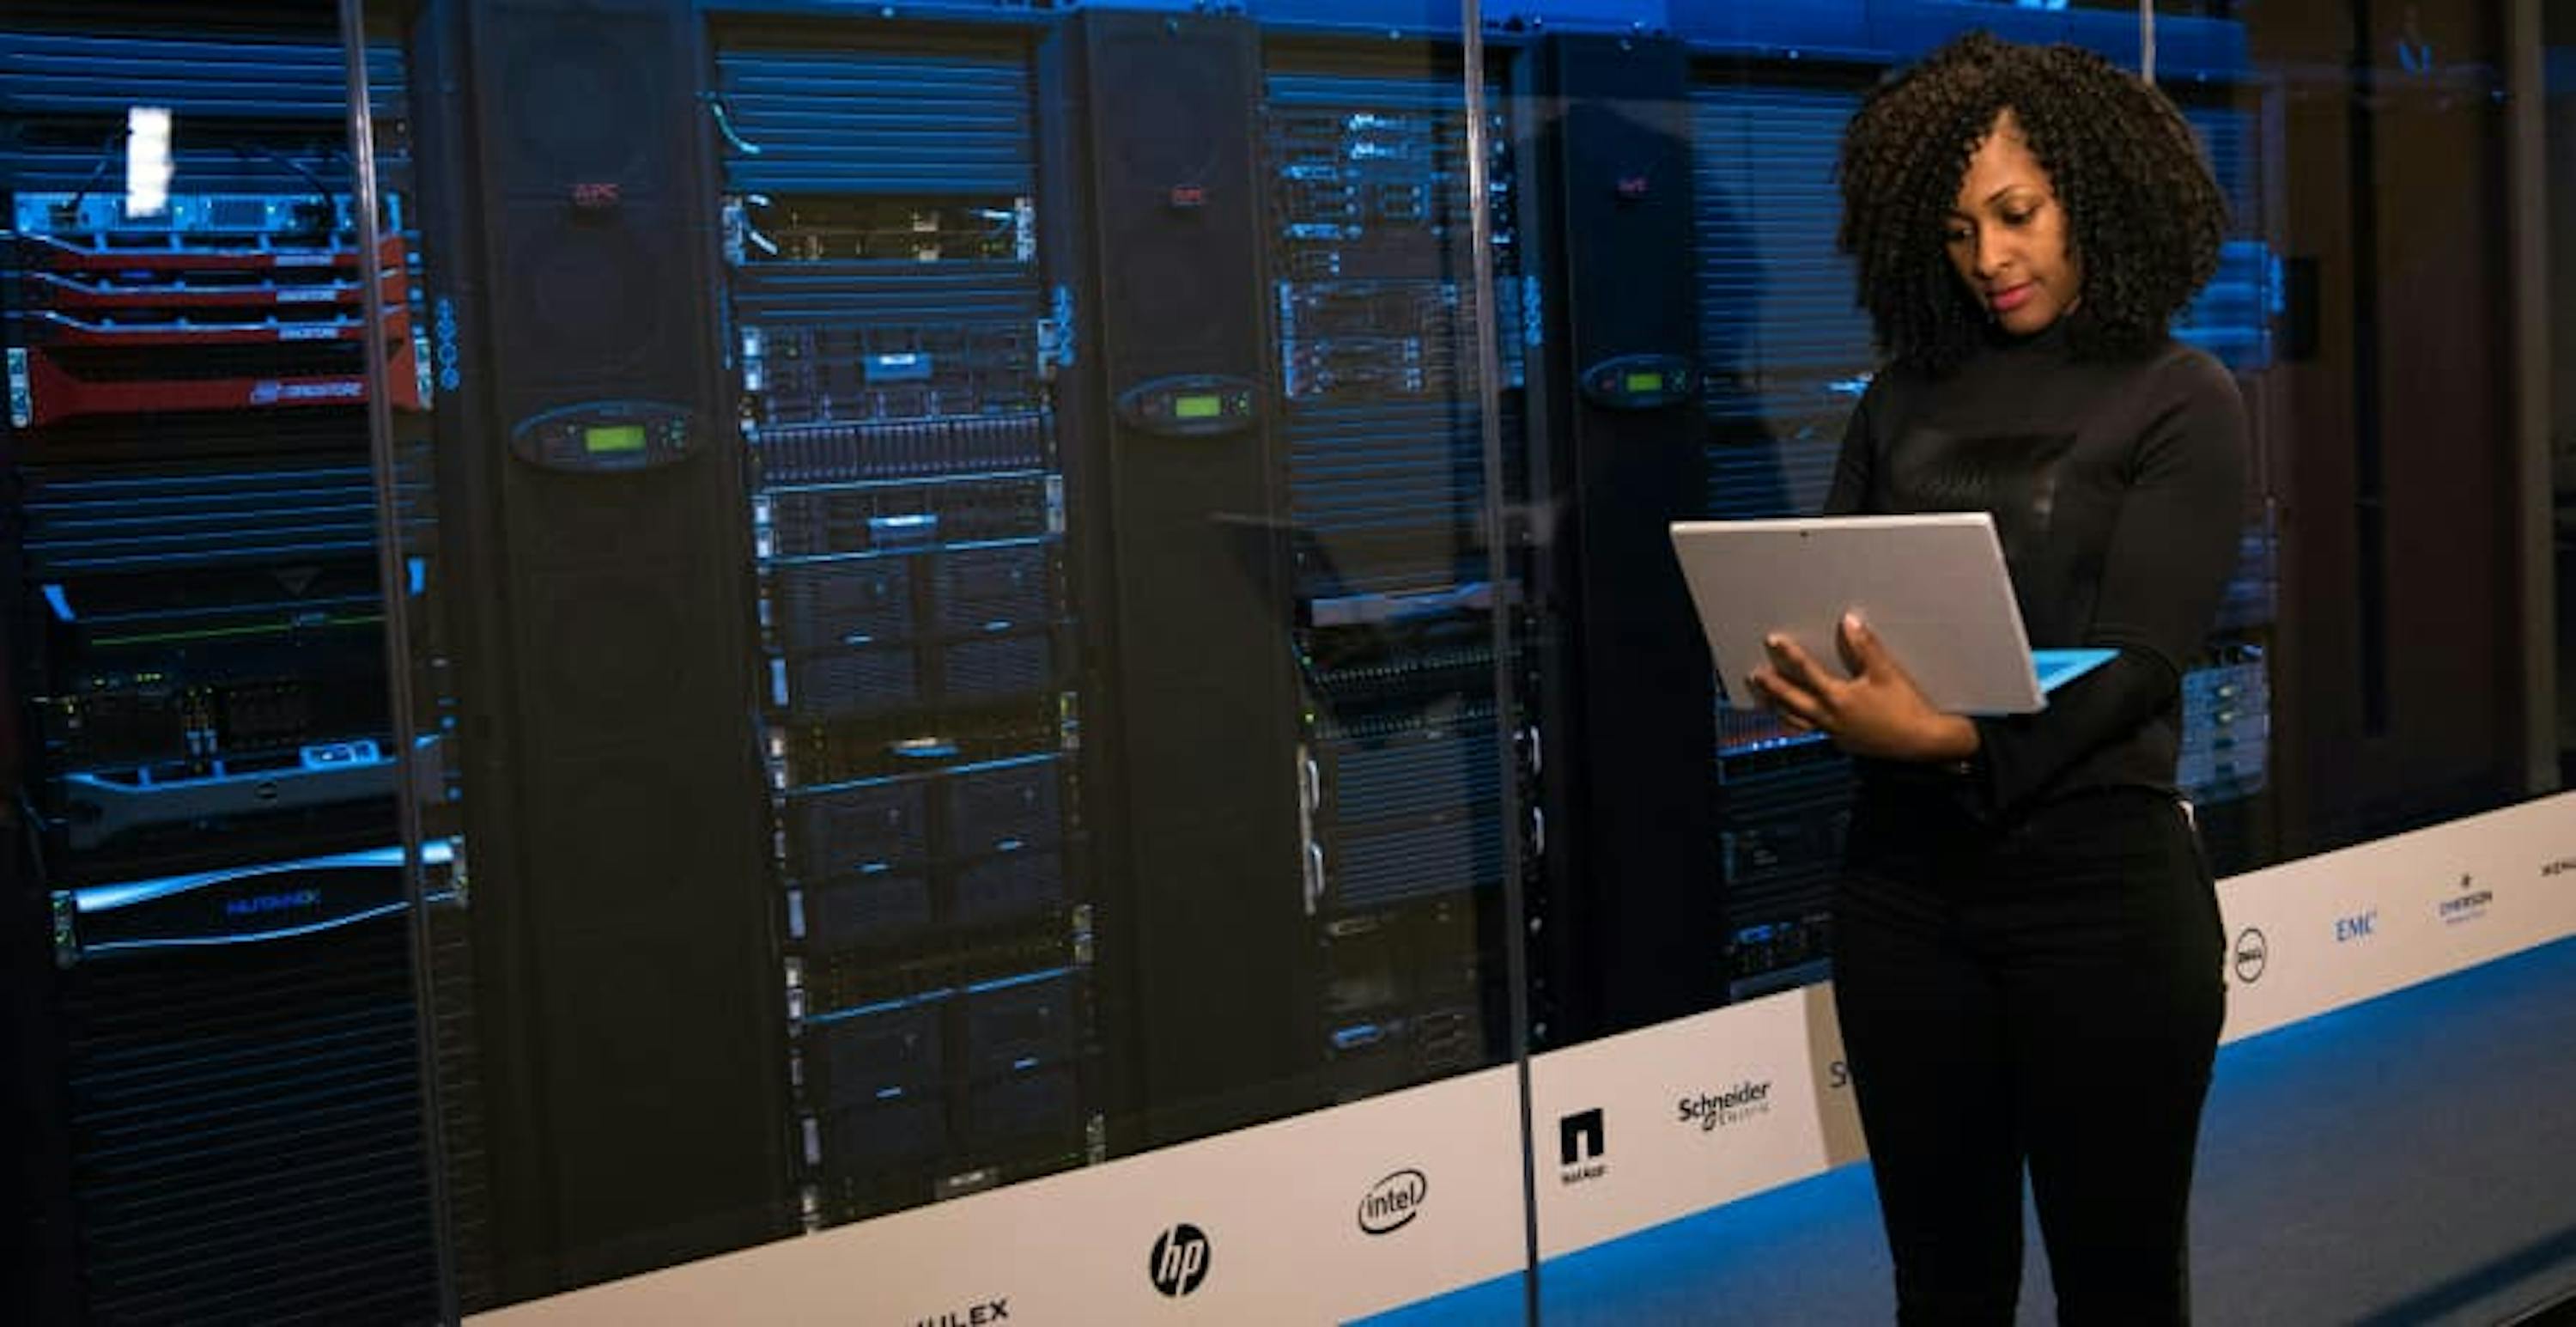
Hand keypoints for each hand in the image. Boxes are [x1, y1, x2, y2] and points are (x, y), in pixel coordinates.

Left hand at [1744, 612, 1980, 762]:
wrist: (1923, 743)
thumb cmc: (1906, 707)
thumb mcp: (1886, 672)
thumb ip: (1865, 646)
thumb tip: (1848, 621)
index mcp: (1838, 698)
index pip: (1806, 671)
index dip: (1788, 654)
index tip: (1772, 640)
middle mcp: (1830, 718)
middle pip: (1792, 701)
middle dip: (1772, 687)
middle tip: (1755, 676)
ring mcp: (1836, 733)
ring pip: (1799, 721)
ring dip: (1782, 709)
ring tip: (1768, 701)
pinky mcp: (1845, 743)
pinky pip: (1815, 731)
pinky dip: (1802, 723)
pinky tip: (1803, 718)